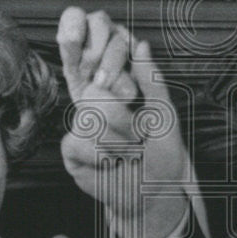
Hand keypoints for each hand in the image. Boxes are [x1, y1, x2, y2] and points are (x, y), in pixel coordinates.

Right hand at [58, 8, 188, 237]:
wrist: (152, 193)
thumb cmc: (161, 153)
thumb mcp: (165, 114)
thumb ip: (152, 80)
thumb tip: (142, 44)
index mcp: (117, 87)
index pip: (98, 58)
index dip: (106, 61)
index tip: (125, 86)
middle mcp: (95, 101)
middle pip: (94, 90)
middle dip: (123, 117)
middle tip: (137, 135)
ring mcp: (80, 124)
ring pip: (90, 119)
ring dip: (119, 141)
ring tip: (129, 152)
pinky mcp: (71, 148)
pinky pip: (80, 142)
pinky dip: (104, 157)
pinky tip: (112, 164)